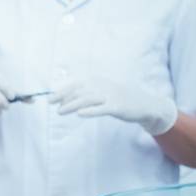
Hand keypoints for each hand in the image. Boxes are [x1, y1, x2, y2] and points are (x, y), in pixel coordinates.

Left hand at [52, 76, 176, 135]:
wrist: (145, 104)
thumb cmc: (119, 99)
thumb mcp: (103, 92)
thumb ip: (86, 94)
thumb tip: (64, 99)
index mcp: (98, 81)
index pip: (76, 85)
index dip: (62, 92)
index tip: (50, 100)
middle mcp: (103, 86)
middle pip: (80, 92)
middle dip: (65, 99)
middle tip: (54, 108)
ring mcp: (111, 96)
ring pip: (88, 99)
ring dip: (72, 105)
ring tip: (60, 112)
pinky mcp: (118, 107)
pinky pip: (102, 109)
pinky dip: (91, 111)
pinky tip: (80, 114)